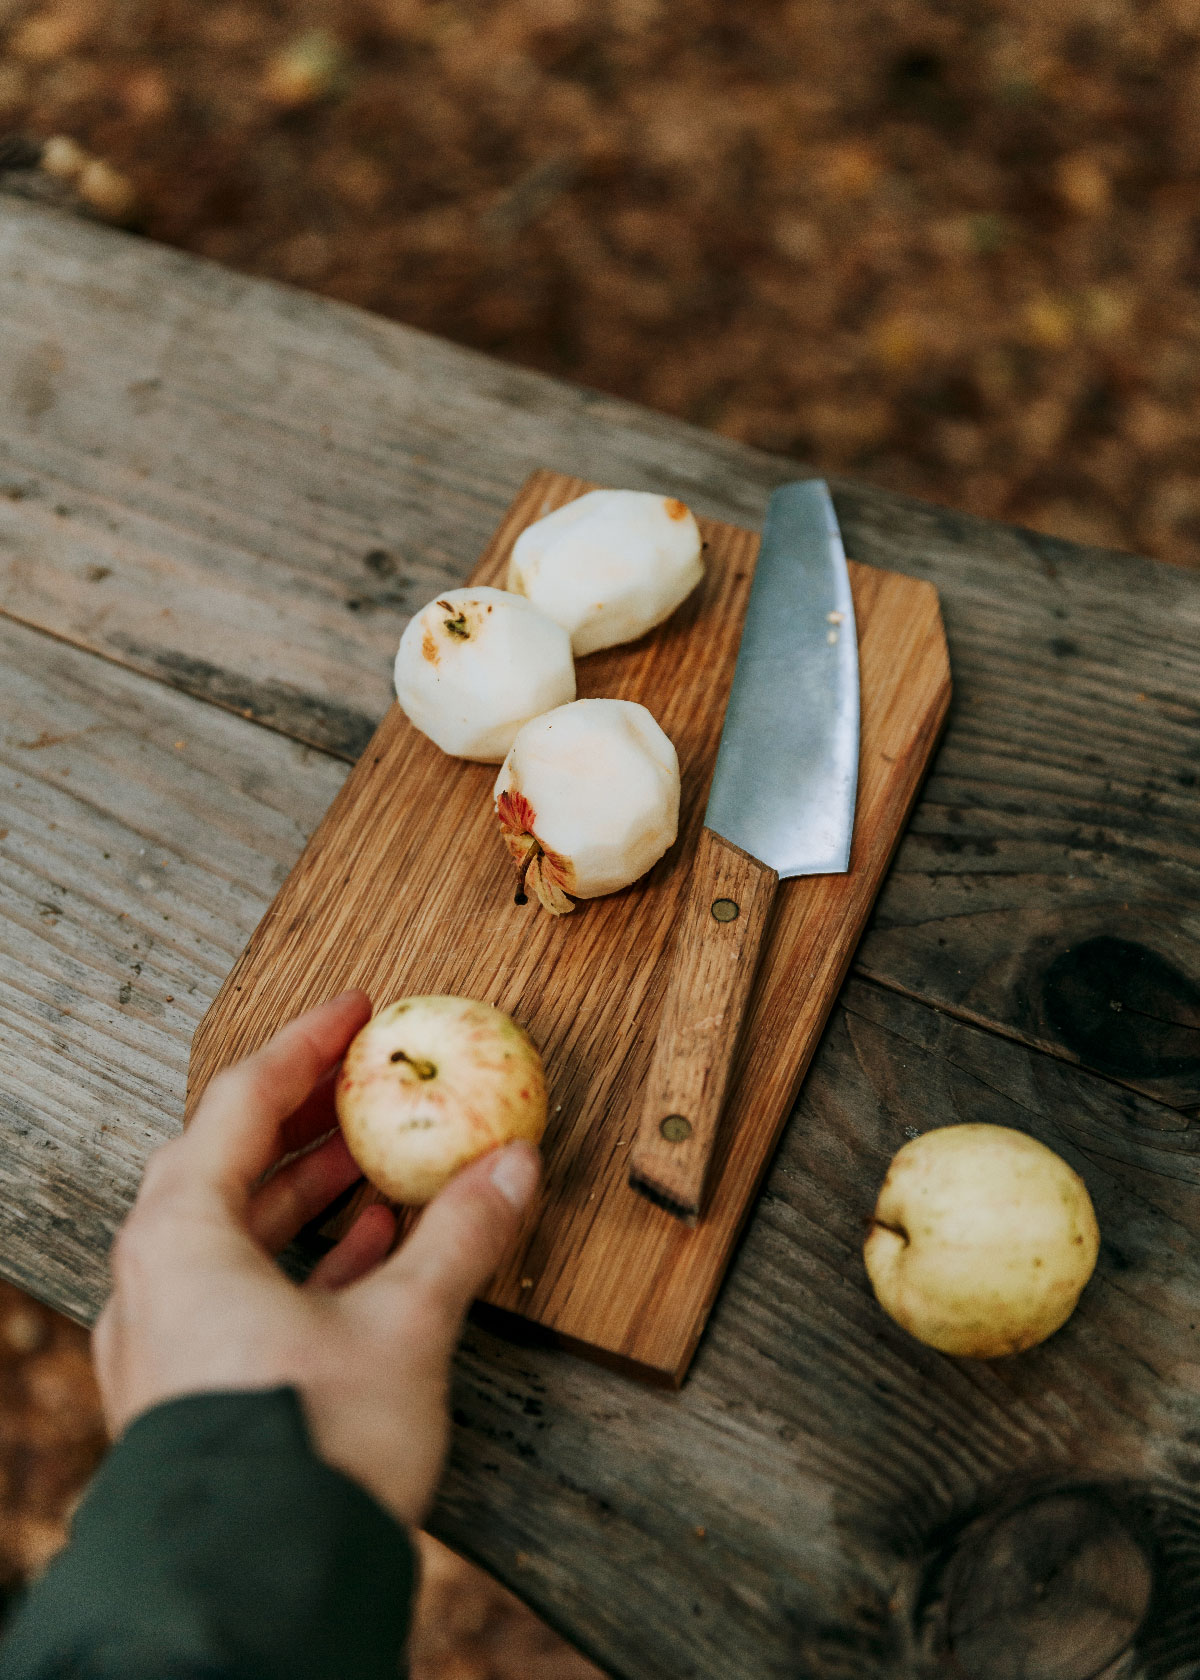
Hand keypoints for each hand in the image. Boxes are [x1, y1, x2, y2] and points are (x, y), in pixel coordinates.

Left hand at [92, 990, 540, 1528]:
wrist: (252, 1597)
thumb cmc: (301, 1458)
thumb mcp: (402, 1328)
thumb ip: (460, 1237)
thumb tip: (513, 1167)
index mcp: (181, 1239)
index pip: (241, 1102)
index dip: (306, 1045)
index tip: (355, 1011)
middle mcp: (156, 1281)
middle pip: (229, 1161)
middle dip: (309, 1118)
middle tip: (365, 1081)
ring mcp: (166, 1339)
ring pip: (236, 1230)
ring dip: (311, 1191)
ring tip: (383, 1167)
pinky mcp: (194, 1388)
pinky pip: (243, 1288)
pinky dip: (304, 1256)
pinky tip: (371, 1252)